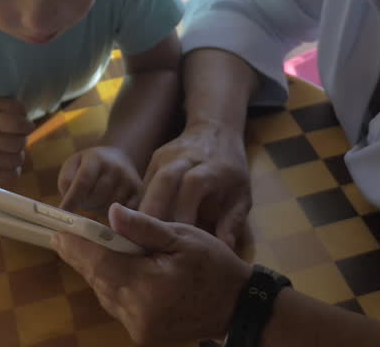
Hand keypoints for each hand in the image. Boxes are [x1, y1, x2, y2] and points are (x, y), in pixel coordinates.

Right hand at [0, 97, 32, 186]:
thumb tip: (24, 115)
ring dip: (18, 154)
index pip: (17, 124)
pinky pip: (13, 175)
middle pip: (19, 144)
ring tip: (9, 150)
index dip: (27, 126)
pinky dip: (14, 170)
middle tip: (15, 138)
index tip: (27, 127)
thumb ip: (14, 106)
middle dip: (21, 140)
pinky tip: (7, 163)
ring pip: (18, 160)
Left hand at [54, 203, 250, 344]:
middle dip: (83, 257)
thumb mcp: (183, 237)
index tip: (57, 232)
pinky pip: (118, 306)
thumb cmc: (214, 265)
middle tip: (64, 237)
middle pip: (99, 280)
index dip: (77, 247)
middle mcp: (138, 313)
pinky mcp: (143, 334)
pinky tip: (116, 270)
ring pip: (106, 294)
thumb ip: (144, 228)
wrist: (238, 305)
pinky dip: (114, 286)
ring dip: (99, 271)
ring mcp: (139, 328)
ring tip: (89, 249)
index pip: (102, 263)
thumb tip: (112, 214)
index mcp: (148, 286)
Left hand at [58, 145, 142, 212]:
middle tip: (84, 197)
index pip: (83, 181)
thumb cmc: (88, 165)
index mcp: (96, 158)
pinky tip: (112, 208)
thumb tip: (69, 205)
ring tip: (98, 199)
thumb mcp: (72, 165)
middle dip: (85, 202)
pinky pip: (124, 213)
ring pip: (109, 208)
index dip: (72, 200)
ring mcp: (130, 180)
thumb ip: (66, 181)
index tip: (63, 214)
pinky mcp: (140, 193)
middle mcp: (116, 168)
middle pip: (95, 197)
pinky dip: (115, 216)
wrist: (119, 158)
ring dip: (99, 209)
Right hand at [140, 123, 251, 249]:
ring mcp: (166, 156)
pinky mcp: (153, 160)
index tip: (179, 239)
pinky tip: (138, 227)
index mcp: (211, 167)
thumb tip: (225, 247)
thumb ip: (233, 221)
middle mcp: (186, 158)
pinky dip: (140, 206)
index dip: (184, 211)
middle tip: (146, 242)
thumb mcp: (241, 194)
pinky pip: (144, 185)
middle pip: (165, 181)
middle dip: (154, 212)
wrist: (215, 130)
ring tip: (138, 239)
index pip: (193, 186)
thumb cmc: (231, 169)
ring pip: (150, 183)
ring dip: (142, 211)